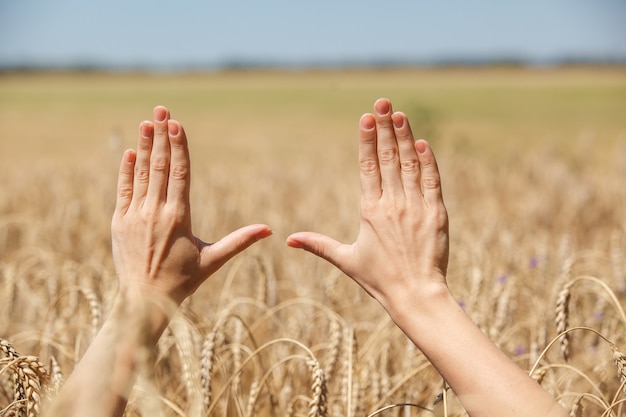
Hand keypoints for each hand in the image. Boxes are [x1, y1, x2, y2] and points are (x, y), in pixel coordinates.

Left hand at [112, 106, 271, 304]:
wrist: (143, 301)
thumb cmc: (183, 280)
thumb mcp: (214, 260)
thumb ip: (240, 241)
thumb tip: (269, 230)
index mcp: (179, 218)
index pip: (179, 173)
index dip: (179, 146)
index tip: (176, 123)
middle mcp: (155, 212)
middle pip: (160, 166)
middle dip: (162, 136)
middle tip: (161, 110)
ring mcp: (134, 216)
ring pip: (141, 174)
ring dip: (144, 147)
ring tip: (146, 124)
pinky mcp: (119, 222)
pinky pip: (123, 190)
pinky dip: (127, 171)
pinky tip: (130, 153)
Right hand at [287, 98, 448, 310]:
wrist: (415, 295)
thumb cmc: (379, 279)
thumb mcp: (346, 260)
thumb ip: (318, 244)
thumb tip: (288, 240)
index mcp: (370, 211)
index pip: (367, 167)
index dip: (367, 140)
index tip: (366, 117)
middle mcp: (392, 204)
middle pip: (388, 158)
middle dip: (385, 128)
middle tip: (383, 103)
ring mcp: (416, 207)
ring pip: (410, 164)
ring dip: (405, 137)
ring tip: (400, 114)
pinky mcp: (436, 213)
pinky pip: (432, 181)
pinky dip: (428, 161)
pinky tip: (422, 143)